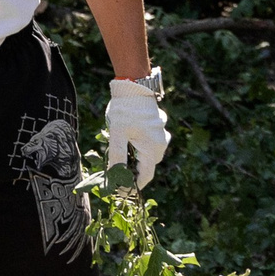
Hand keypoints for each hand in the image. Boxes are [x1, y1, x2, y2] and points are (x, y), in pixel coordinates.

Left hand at [104, 71, 169, 189]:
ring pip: (147, 155)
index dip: (132, 187)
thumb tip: (114, 178)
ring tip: (116, 159)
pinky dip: (137, 148)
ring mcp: (161, 135)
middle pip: (147, 166)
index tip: (119, 191)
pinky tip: (124, 142)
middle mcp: (161, 144)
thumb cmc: (126, 110)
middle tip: (113, 175)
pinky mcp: (157, 127)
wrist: (135, 84)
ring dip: (134, 160)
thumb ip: (117, 158)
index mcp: (153, 149)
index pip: (145, 177)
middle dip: (131, 173)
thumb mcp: (117, 135)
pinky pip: (148, 143)